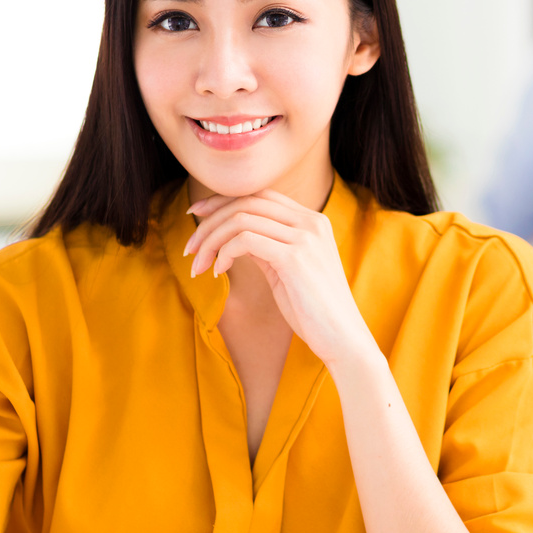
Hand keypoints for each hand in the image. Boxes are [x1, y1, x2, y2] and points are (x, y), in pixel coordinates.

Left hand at [184, 189, 376, 368]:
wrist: (342, 338)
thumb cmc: (313, 310)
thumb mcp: (288, 268)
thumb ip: (268, 245)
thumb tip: (232, 236)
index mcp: (311, 220)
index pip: (259, 195)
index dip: (222, 201)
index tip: (196, 216)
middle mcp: (310, 222)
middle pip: (246, 202)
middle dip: (209, 221)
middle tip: (189, 248)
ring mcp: (305, 237)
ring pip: (240, 219)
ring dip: (210, 241)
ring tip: (198, 266)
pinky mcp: (295, 257)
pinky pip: (244, 240)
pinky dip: (224, 253)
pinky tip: (218, 272)